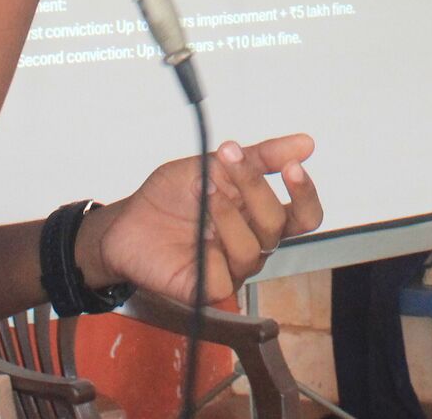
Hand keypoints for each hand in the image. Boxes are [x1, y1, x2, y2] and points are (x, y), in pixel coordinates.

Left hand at [78, 135, 325, 303]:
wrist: (126, 222)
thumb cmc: (170, 197)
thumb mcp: (213, 163)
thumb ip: (261, 156)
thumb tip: (305, 143)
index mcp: (259, 215)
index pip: (304, 215)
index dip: (305, 194)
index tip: (293, 166)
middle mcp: (253, 243)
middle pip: (278, 225)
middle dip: (255, 186)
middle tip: (230, 158)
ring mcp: (232, 268)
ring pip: (254, 249)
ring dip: (231, 213)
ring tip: (206, 189)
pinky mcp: (208, 289)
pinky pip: (226, 275)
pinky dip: (214, 246)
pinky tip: (198, 226)